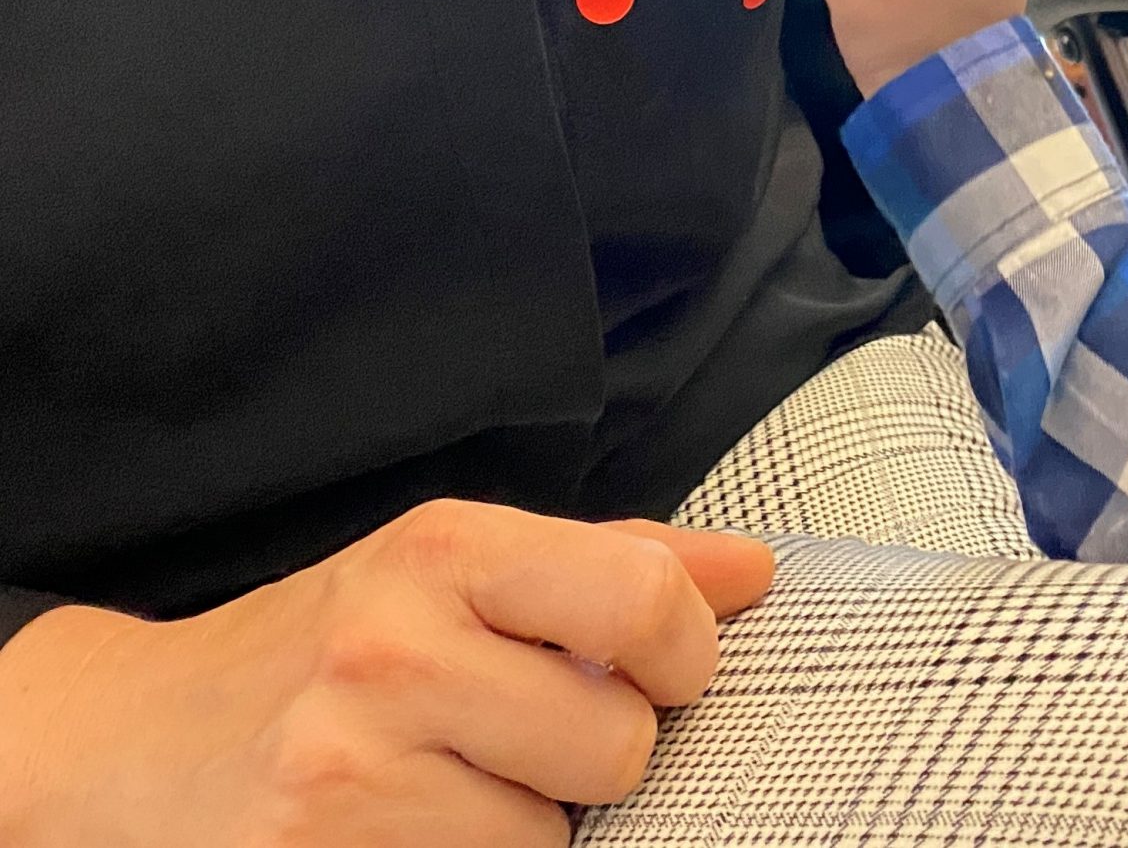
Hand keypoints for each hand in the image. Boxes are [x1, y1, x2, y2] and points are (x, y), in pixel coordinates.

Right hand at [0, 503, 771, 846]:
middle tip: (536, 743)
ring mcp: (346, 762)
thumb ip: (615, 564)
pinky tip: (412, 830)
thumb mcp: (458, 569)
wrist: (128, 744)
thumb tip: (758, 574)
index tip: (669, 674)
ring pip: (548, 837)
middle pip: (616, 741)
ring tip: (455, 787)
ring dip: (528, 828)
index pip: (640, 597)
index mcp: (447, 549)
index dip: (687, 655)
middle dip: (602, 758)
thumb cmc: (329, 647)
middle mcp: (396, 645)